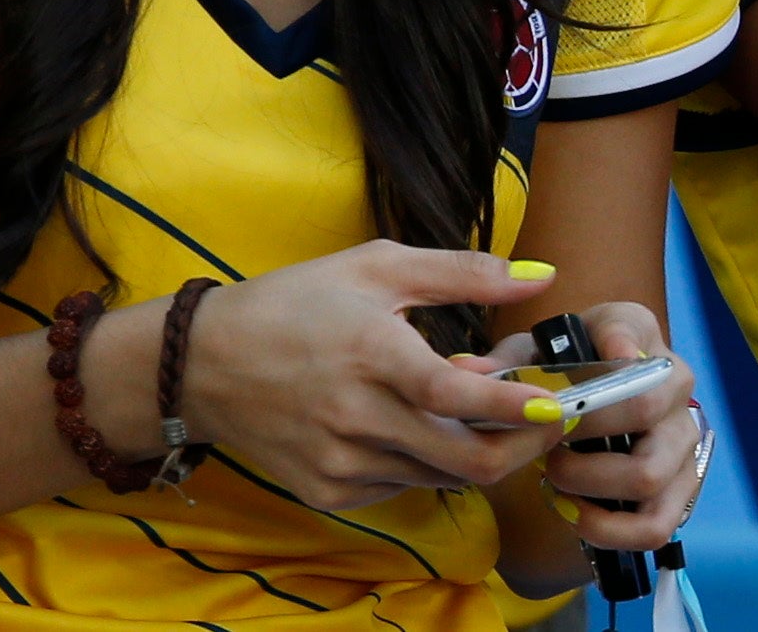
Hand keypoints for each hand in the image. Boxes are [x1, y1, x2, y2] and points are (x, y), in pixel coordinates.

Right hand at [172, 242, 568, 511]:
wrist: (202, 363)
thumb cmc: (295, 302)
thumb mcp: (375, 266)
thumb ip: (463, 272)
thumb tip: (541, 276)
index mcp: (370, 350)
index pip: (456, 395)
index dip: (512, 407)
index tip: (555, 405)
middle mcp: (356, 415)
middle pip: (465, 459)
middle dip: (520, 445)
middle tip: (545, 421)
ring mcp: (340, 461)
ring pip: (439, 475)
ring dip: (473, 448)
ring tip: (473, 407)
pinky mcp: (329, 491)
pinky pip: (403, 485)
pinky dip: (426, 460)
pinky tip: (416, 424)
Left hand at [462, 303, 702, 550]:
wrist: (600, 395)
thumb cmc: (564, 367)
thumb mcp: (533, 353)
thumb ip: (504, 362)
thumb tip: (465, 370)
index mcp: (637, 331)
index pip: (629, 330)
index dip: (611, 345)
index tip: (587, 360)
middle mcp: (674, 381)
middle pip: (642, 408)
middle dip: (583, 432)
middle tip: (546, 443)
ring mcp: (684, 438)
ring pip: (649, 474)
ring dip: (591, 484)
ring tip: (555, 478)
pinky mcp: (682, 488)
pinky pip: (655, 524)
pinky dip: (610, 529)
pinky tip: (575, 514)